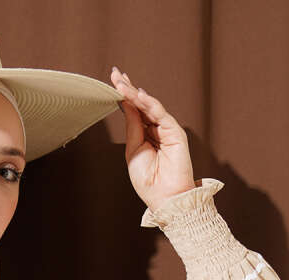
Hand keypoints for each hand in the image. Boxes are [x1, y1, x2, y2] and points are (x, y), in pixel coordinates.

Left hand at [109, 67, 195, 210]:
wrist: (164, 197)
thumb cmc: (148, 180)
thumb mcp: (133, 150)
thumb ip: (133, 127)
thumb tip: (127, 104)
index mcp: (144, 135)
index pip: (133, 111)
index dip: (124, 96)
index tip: (114, 81)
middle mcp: (155, 129)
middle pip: (140, 104)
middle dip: (128, 88)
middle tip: (115, 73)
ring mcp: (166, 129)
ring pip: (149, 106)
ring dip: (134, 94)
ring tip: (121, 83)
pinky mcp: (175, 132)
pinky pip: (160, 114)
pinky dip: (150, 104)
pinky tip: (138, 96)